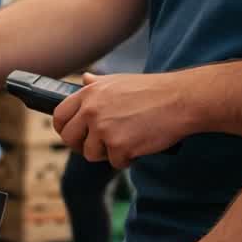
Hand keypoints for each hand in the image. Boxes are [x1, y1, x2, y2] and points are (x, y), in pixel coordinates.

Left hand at [53, 72, 192, 168]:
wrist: (182, 99)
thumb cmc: (154, 90)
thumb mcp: (119, 80)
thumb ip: (97, 85)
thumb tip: (85, 79)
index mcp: (89, 94)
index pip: (59, 116)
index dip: (63, 128)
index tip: (72, 135)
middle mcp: (91, 111)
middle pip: (70, 139)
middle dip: (81, 146)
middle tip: (98, 146)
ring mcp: (104, 129)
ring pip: (91, 154)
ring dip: (107, 153)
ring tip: (127, 141)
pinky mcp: (119, 146)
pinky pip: (115, 162)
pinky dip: (127, 159)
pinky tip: (140, 146)